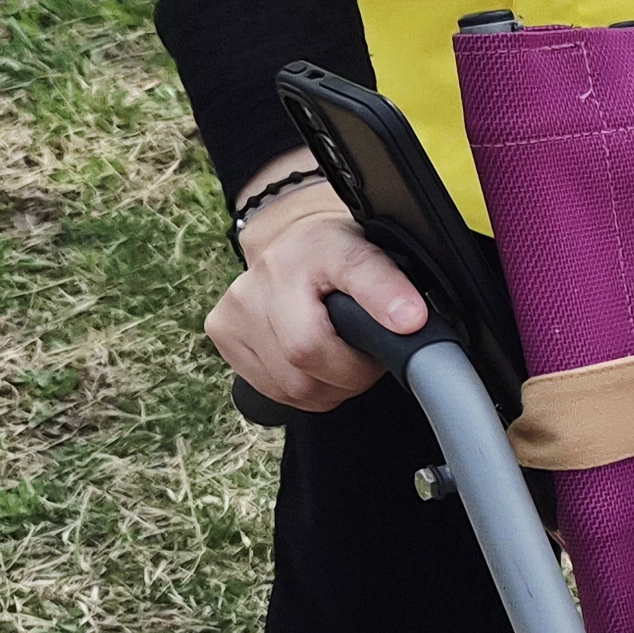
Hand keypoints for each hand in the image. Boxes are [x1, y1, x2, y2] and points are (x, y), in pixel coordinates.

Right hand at [207, 152, 425, 411]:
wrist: (292, 243)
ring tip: (338, 355)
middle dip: (349, 373)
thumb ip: (393, 286)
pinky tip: (310, 362)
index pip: (344, 290)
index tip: (407, 328)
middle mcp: (264, 277)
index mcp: (313, 250)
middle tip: (364, 356)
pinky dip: (302, 387)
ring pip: (293, 386)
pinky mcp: (221, 331)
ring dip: (327, 385)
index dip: (369, 328)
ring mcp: (236, 307)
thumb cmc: (335, 255)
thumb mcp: (374, 254)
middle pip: (307, 363)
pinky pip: (273, 389)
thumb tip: (411, 322)